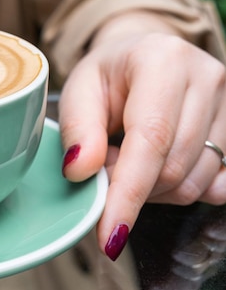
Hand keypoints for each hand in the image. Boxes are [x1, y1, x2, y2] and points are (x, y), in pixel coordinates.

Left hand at [60, 29, 225, 260]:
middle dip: (129, 186)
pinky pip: (213, 183)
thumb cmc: (106, 74)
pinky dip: (176, 188)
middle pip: (173, 167)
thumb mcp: (79, 90)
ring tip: (124, 157)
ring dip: (150, 188)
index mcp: (161, 60)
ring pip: (193, 182)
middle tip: (100, 166)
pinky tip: (154, 168)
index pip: (150, 139)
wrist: (140, 55)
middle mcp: (205, 77)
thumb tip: (81, 171)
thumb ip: (78, 129)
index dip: (129, 192)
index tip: (110, 234)